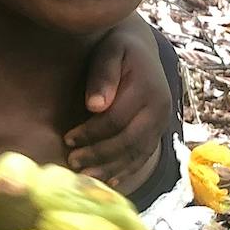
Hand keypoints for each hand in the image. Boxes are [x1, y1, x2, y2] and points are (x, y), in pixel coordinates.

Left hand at [65, 22, 171, 191]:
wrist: (142, 48)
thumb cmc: (119, 48)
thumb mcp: (111, 51)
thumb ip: (103, 74)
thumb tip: (95, 105)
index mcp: (148, 90)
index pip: (116, 120)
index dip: (90, 133)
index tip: (67, 139)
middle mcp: (160, 110)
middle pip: (128, 141)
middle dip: (99, 155)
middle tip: (73, 163)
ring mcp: (162, 123)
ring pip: (137, 154)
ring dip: (111, 169)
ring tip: (86, 176)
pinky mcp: (159, 133)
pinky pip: (144, 157)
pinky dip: (126, 171)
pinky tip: (110, 182)